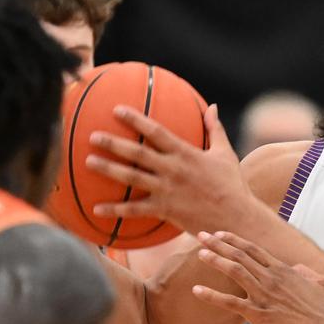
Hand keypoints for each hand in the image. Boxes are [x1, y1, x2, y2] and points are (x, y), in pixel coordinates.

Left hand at [85, 103, 253, 232]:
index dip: (135, 119)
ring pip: (131, 178)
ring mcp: (167, 190)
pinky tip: (95, 209)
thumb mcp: (226, 154)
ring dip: (108, 169)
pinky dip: (115, 210)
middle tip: (92, 135)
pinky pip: (135, 210)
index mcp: (186, 153)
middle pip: (137, 153)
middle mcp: (173, 169)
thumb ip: (215, 129)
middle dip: (113, 143)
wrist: (236, 217)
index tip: (116, 110)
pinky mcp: (165, 210)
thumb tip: (212, 107)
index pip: (156, 131)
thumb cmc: (233, 185)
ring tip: (87, 162)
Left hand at [191, 230, 323, 323]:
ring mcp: (263, 295)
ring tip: (199, 253)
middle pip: (240, 255)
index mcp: (283, 270)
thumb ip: (306, 271)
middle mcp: (270, 277)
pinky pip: (230, 302)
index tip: (220, 234)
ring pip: (234, 271)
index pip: (254, 249)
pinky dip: (211, 295)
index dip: (235, 240)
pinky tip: (196, 290)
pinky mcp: (258, 313)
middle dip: (218, 243)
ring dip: (215, 260)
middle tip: (201, 236)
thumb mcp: (321, 282)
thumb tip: (296, 268)